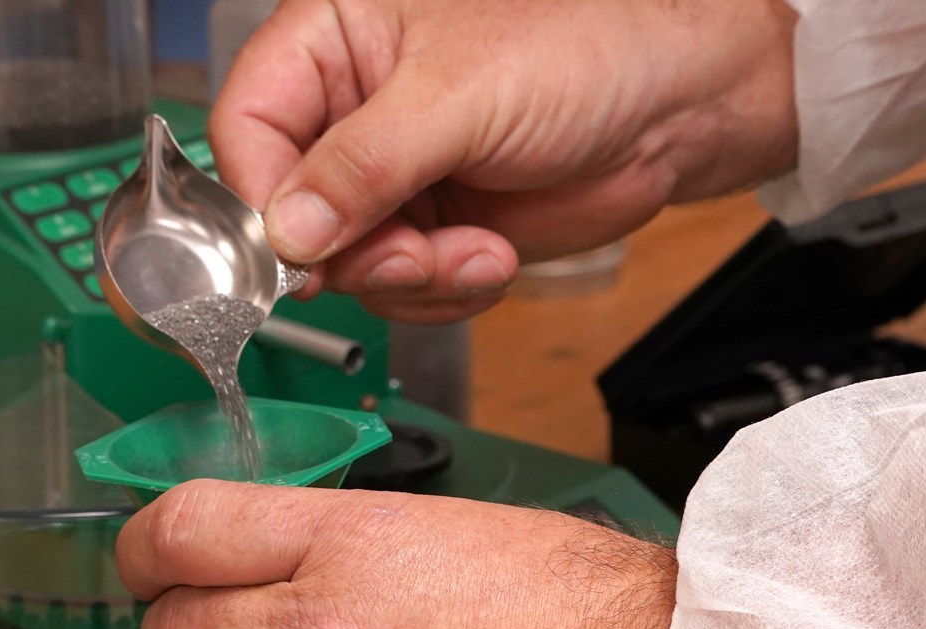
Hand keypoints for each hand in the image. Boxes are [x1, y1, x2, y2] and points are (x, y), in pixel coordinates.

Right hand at [209, 0, 797, 322]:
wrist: (678, 104)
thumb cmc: (587, 46)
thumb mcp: (461, 95)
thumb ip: (363, 162)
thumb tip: (289, 228)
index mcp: (333, 38)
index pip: (247, 125)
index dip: (260, 196)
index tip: (295, 247)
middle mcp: (351, 111)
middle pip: (289, 213)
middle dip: (353, 253)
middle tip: (412, 254)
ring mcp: (391, 177)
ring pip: (345, 266)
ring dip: (409, 280)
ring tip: (475, 251)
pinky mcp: (434, 228)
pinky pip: (401, 290)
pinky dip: (444, 292)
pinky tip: (492, 257)